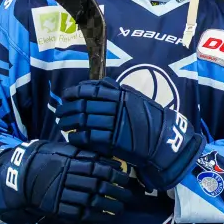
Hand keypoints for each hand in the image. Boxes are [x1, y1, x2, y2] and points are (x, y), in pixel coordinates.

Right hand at [0, 140, 134, 223]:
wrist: (18, 176)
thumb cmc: (45, 159)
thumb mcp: (62, 150)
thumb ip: (85, 154)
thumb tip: (110, 160)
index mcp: (69, 162)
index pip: (98, 169)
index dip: (115, 174)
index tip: (125, 178)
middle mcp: (67, 178)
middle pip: (97, 187)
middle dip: (116, 193)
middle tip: (128, 196)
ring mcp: (60, 194)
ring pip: (90, 202)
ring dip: (108, 207)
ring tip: (120, 208)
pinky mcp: (55, 208)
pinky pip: (78, 214)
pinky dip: (94, 216)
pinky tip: (105, 217)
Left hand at [56, 78, 206, 190]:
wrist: (163, 141)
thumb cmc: (150, 120)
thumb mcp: (137, 99)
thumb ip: (118, 91)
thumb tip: (101, 82)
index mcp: (120, 95)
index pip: (90, 90)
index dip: (74, 92)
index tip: (66, 96)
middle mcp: (115, 108)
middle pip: (82, 106)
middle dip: (66, 109)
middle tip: (59, 113)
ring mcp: (113, 124)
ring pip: (82, 121)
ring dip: (68, 123)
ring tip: (63, 125)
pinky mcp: (112, 141)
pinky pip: (87, 137)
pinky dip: (76, 137)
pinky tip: (73, 138)